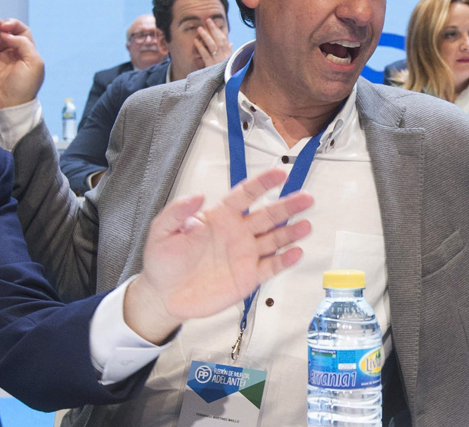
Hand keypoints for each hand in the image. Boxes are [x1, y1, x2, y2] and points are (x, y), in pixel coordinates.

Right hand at [0, 17, 44, 113]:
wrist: (7, 109)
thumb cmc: (24, 89)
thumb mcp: (34, 63)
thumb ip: (23, 43)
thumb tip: (7, 34)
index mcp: (25, 53)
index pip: (20, 31)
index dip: (12, 24)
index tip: (4, 27)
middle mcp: (11, 56)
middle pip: (2, 33)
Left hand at [123, 169, 312, 343]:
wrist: (164, 295)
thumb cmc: (162, 260)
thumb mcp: (162, 231)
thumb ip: (178, 211)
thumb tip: (198, 194)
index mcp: (218, 217)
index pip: (244, 195)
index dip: (262, 184)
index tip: (279, 173)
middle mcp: (236, 233)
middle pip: (267, 215)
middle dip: (287, 206)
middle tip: (307, 197)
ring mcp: (244, 255)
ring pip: (274, 240)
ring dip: (291, 232)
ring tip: (307, 224)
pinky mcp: (247, 278)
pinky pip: (270, 267)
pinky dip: (284, 260)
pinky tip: (295, 252)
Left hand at [195, 19, 232, 67]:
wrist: (228, 84)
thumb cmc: (228, 71)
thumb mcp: (230, 61)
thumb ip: (229, 51)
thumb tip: (230, 42)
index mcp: (228, 53)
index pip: (223, 39)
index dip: (217, 30)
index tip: (211, 22)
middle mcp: (224, 55)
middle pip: (219, 40)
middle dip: (213, 29)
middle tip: (207, 20)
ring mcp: (218, 60)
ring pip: (212, 46)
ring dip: (206, 36)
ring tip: (200, 29)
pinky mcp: (211, 66)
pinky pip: (205, 55)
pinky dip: (200, 48)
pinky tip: (195, 41)